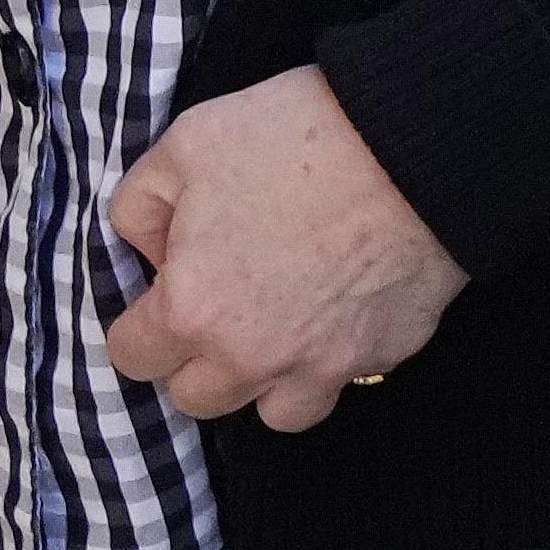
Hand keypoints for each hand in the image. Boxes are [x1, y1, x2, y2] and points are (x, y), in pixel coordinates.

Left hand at [104, 69, 465, 432]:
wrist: (417, 141)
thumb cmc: (297, 135)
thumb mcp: (187, 143)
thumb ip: (140, 205)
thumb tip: (150, 250)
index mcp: (192, 309)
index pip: (131, 356)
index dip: (144, 320)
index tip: (168, 289)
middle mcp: (252, 356)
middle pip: (198, 398)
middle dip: (201, 357)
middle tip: (227, 301)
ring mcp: (326, 364)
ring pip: (278, 413)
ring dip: (272, 378)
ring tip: (287, 325)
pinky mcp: (388, 353)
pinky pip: (349, 379)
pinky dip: (340, 355)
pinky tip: (347, 303)